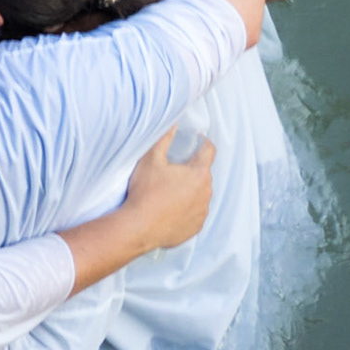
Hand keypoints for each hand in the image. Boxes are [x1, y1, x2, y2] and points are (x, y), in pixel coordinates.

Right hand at [125, 126, 216, 250]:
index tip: (198, 140)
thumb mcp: (150, 160)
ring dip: (189, 191)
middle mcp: (206, 192)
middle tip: (172, 170)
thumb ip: (164, 138)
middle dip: (191, 170)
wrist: (140, 227)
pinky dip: (185, 209)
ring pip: (200, 195)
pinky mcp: (196, 227)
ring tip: (168, 192)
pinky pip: (194, 213)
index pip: (209, 150)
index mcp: (199, 173)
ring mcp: (202, 211)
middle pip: (203, 174)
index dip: (203, 142)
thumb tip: (172, 123)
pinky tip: (169, 209)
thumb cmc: (145, 192)